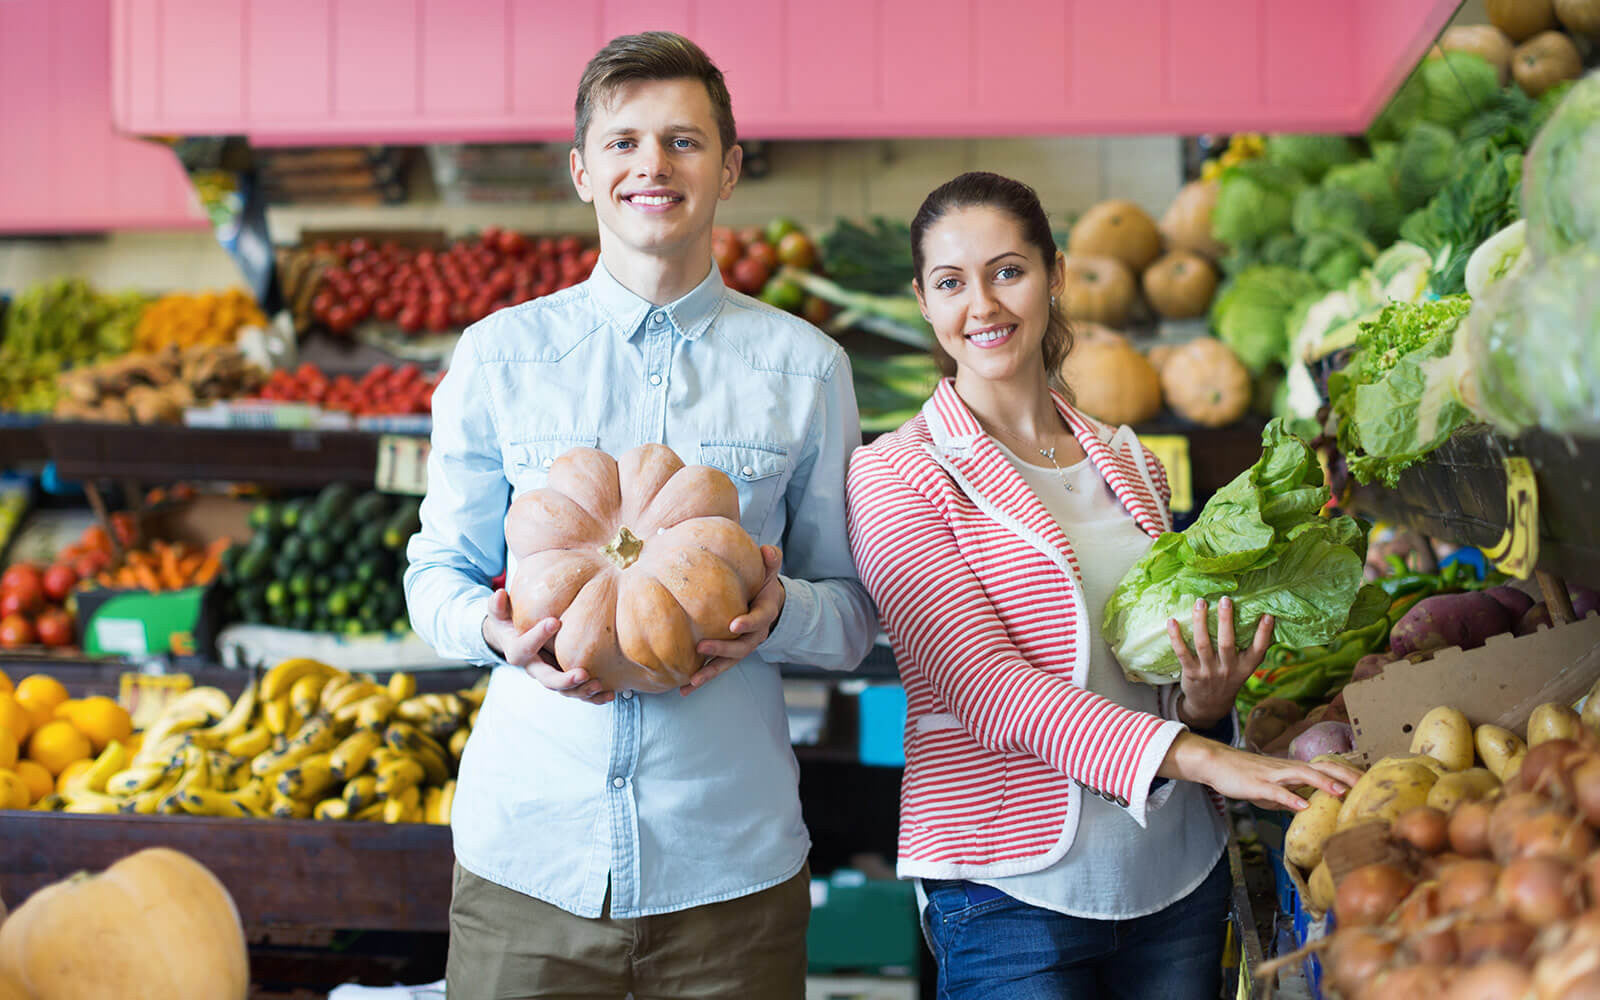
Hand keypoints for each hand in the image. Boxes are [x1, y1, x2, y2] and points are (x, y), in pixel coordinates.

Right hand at [482, 588, 612, 704]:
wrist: (514, 639)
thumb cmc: (510, 623)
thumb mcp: (500, 614)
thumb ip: (498, 606)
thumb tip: (498, 593)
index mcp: (518, 652)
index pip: (524, 647)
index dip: (537, 636)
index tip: (554, 621)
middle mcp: (535, 668)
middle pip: (548, 679)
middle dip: (565, 679)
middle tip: (582, 673)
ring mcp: (550, 676)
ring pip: (565, 690)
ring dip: (582, 690)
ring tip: (599, 685)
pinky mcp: (564, 680)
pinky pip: (578, 692)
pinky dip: (593, 696)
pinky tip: (609, 694)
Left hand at [681, 545, 784, 695]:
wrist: (766, 605)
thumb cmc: (762, 585)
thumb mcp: (769, 572)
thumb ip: (770, 561)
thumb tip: (768, 550)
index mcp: (765, 613)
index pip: (759, 620)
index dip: (748, 623)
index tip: (733, 625)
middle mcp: (754, 635)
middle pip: (741, 647)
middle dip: (722, 649)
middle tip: (702, 647)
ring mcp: (741, 648)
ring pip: (727, 664)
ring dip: (709, 673)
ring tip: (692, 680)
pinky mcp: (728, 656)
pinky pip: (715, 669)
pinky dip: (701, 680)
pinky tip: (683, 689)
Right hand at [1161, 732, 1362, 811]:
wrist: (1216, 763)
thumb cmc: (1245, 776)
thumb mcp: (1274, 790)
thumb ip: (1292, 797)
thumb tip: (1309, 811)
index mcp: (1294, 769)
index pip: (1328, 768)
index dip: (1348, 774)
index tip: (1371, 783)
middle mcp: (1287, 768)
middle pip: (1322, 767)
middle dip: (1345, 775)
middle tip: (1367, 786)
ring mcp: (1272, 775)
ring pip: (1301, 775)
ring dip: (1322, 783)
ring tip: (1341, 792)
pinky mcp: (1257, 784)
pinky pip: (1276, 791)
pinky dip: (1291, 798)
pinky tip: (1303, 807)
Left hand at [1169, 596, 1273, 728]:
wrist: (1210, 705)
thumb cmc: (1228, 677)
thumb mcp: (1243, 667)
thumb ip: (1249, 648)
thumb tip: (1258, 616)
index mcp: (1245, 666)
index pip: (1258, 649)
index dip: (1264, 633)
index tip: (1267, 615)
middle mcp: (1228, 669)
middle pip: (1227, 643)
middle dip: (1226, 620)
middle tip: (1225, 600)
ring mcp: (1209, 672)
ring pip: (1203, 644)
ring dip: (1201, 622)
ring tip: (1200, 602)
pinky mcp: (1191, 673)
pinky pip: (1182, 653)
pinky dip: (1176, 637)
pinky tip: (1172, 621)